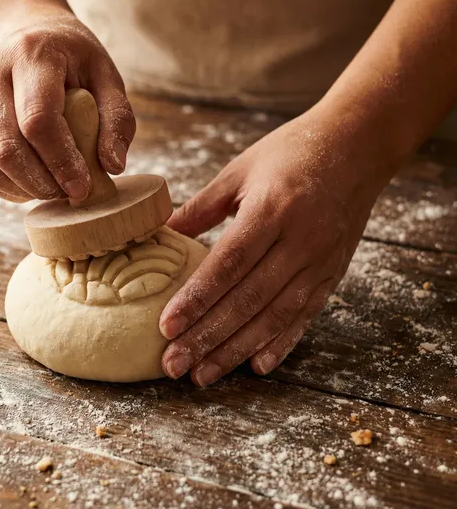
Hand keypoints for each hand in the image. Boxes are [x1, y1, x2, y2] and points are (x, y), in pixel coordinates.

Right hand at [0, 7, 134, 201]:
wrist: (22, 30)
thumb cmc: (70, 57)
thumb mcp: (105, 74)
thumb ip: (117, 118)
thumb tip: (113, 166)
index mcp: (30, 56)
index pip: (37, 120)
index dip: (60, 161)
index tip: (82, 187)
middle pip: (7, 148)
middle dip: (42, 183)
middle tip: (69, 194)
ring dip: (23, 189)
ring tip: (52, 190)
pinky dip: (6, 188)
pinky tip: (31, 185)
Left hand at [159, 109, 389, 385]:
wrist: (357, 146)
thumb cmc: (290, 152)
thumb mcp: (239, 170)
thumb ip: (200, 207)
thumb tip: (162, 236)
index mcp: (271, 210)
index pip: (228, 264)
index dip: (196, 298)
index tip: (166, 326)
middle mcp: (299, 241)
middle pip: (247, 299)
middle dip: (207, 337)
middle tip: (173, 365)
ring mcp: (320, 261)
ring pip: (273, 316)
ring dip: (235, 350)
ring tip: (203, 375)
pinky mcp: (333, 273)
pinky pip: (305, 315)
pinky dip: (281, 343)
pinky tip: (256, 366)